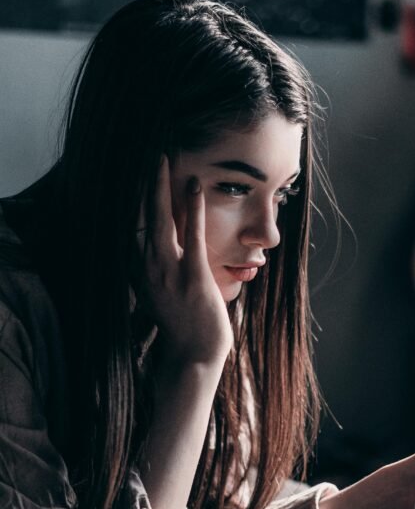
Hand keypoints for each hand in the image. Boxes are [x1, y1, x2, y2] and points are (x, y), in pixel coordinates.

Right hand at [140, 157, 232, 368]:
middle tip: (143, 152)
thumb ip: (154, 269)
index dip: (126, 197)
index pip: (127, 225)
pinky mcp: (192, 276)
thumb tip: (158, 249)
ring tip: (161, 157)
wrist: (193, 357)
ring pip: (160, 219)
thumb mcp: (160, 293)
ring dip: (159, 186)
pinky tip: (195, 185)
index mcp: (137, 271)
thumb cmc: (181, 326)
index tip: (127, 171)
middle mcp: (146, 268)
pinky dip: (192, 208)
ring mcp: (168, 272)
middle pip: (138, 216)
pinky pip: (191, 235)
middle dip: (139, 182)